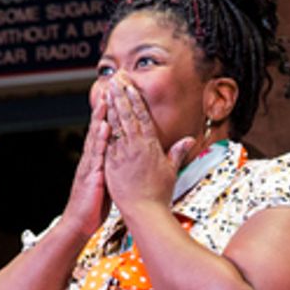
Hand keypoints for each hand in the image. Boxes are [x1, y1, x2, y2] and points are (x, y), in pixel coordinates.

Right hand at [60, 92, 113, 236]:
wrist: (80, 224)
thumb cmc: (94, 206)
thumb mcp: (107, 182)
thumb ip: (113, 168)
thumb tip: (122, 158)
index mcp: (96, 160)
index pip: (103, 132)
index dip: (109, 115)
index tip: (116, 97)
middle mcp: (91, 159)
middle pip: (97, 128)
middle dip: (103, 108)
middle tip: (110, 89)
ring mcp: (89, 165)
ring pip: (95, 137)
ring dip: (100, 118)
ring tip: (106, 100)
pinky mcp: (90, 175)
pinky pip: (96, 155)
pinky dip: (100, 140)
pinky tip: (104, 127)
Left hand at [102, 73, 195, 218]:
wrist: (145, 212)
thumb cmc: (158, 195)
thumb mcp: (171, 171)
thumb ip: (177, 152)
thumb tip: (189, 140)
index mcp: (151, 146)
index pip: (142, 115)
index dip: (135, 97)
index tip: (130, 84)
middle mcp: (137, 146)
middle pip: (128, 114)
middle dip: (122, 94)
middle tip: (116, 78)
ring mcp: (123, 154)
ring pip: (117, 123)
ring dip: (112, 104)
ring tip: (108, 88)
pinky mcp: (112, 163)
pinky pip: (107, 140)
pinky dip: (103, 125)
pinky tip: (100, 113)